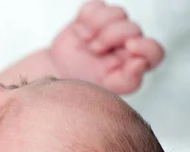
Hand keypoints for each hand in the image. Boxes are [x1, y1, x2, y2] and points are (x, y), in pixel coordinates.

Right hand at [49, 0, 163, 94]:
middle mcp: (122, 46)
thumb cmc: (79, 87)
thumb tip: (141, 63)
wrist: (51, 78)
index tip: (131, 47)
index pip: (154, 53)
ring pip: (118, 13)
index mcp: (130, 65)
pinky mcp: (88, 19)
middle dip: (113, 36)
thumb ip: (128, 80)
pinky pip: (96, 6)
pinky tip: (82, 32)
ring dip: (101, 26)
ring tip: (87, 43)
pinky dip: (89, 16)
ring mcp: (106, 30)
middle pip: (134, 28)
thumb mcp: (105, 90)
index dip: (147, 47)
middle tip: (96, 50)